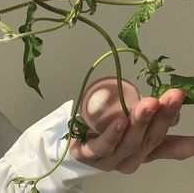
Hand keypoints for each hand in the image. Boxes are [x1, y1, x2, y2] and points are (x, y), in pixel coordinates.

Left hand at [70, 89, 193, 172]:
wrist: (75, 143)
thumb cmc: (105, 133)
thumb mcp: (130, 128)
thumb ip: (151, 122)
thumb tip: (173, 112)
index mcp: (141, 152)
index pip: (163, 143)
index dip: (180, 136)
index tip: (192, 124)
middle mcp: (129, 159)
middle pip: (148, 140)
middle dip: (162, 117)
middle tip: (174, 97)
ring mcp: (109, 159)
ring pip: (129, 143)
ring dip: (140, 122)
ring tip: (150, 105)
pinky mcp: (88, 154)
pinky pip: (102, 146)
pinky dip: (113, 135)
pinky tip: (120, 122)